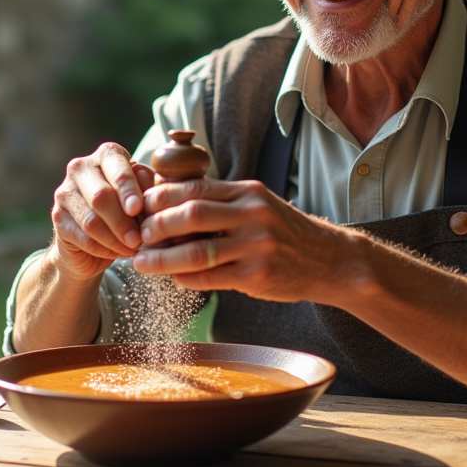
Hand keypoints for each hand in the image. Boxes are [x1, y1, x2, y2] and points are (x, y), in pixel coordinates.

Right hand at [50, 143, 155, 279]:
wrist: (94, 241)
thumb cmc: (126, 213)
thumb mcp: (141, 200)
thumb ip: (147, 192)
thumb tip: (153, 195)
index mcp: (107, 155)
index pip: (118, 169)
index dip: (128, 189)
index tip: (137, 208)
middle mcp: (81, 167)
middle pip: (102, 195)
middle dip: (123, 221)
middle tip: (139, 239)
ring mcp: (65, 191)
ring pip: (91, 220)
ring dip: (115, 238)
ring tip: (132, 249)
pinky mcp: (57, 217)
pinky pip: (83, 237)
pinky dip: (104, 249)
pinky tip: (118, 254)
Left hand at [132, 178, 356, 303]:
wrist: (328, 260)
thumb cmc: (282, 232)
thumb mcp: (257, 205)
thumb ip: (220, 203)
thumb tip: (167, 204)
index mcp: (247, 192)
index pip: (194, 188)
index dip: (161, 197)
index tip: (140, 207)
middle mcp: (252, 214)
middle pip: (192, 214)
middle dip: (157, 225)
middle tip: (138, 236)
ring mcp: (257, 246)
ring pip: (197, 251)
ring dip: (163, 259)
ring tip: (142, 263)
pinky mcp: (258, 276)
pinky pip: (211, 277)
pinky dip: (185, 278)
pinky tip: (174, 278)